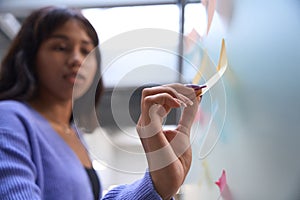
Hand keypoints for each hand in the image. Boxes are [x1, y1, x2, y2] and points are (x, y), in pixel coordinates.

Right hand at [136, 83, 201, 198]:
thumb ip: (187, 115)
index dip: (177, 90)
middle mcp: (146, 121)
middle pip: (153, 91)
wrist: (170, 179)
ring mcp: (145, 123)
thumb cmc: (175, 161)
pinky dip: (167, 98)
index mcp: (153, 122)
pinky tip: (180, 106)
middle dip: (175, 88)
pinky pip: (150, 101)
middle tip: (193, 93)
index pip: (159, 97)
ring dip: (170, 92)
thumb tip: (196, 99)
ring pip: (149, 93)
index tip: (195, 90)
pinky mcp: (148, 127)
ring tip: (186, 102)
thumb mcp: (184, 132)